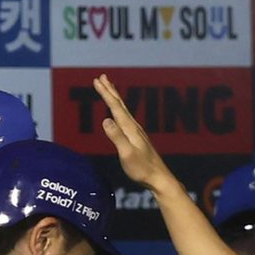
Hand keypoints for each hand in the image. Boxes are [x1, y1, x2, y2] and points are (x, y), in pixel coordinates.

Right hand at [93, 73, 176, 190]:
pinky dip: (120, 110)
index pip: (115, 107)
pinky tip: (119, 113)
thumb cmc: (141, 169)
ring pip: (123, 110)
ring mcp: (136, 132)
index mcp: (130, 129)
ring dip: (115, 98)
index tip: (97, 81)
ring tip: (109, 88)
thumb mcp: (126, 154)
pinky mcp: (137, 138)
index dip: (106, 93)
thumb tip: (105, 120)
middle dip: (110, 90)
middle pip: (120, 104)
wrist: (158, 178)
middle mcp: (133, 127)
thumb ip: (116, 137)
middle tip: (102, 77)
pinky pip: (125, 118)